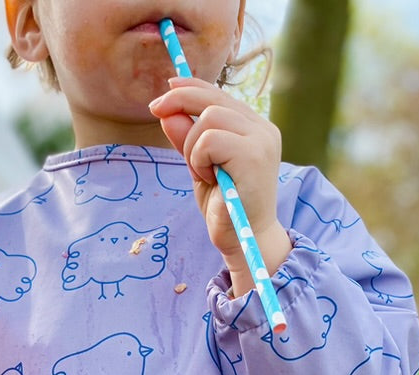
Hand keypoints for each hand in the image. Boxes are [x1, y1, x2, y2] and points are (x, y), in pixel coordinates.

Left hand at [149, 78, 290, 293]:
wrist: (245, 241)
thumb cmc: (226, 209)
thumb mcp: (200, 168)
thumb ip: (187, 140)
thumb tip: (166, 111)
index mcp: (254, 129)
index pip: (218, 96)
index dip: (190, 88)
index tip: (166, 89)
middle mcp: (262, 129)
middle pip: (212, 99)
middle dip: (179, 103)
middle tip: (155, 111)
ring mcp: (261, 140)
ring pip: (208, 119)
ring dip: (192, 147)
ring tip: (202, 173)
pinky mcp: (254, 155)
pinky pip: (209, 140)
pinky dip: (199, 159)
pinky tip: (209, 178)